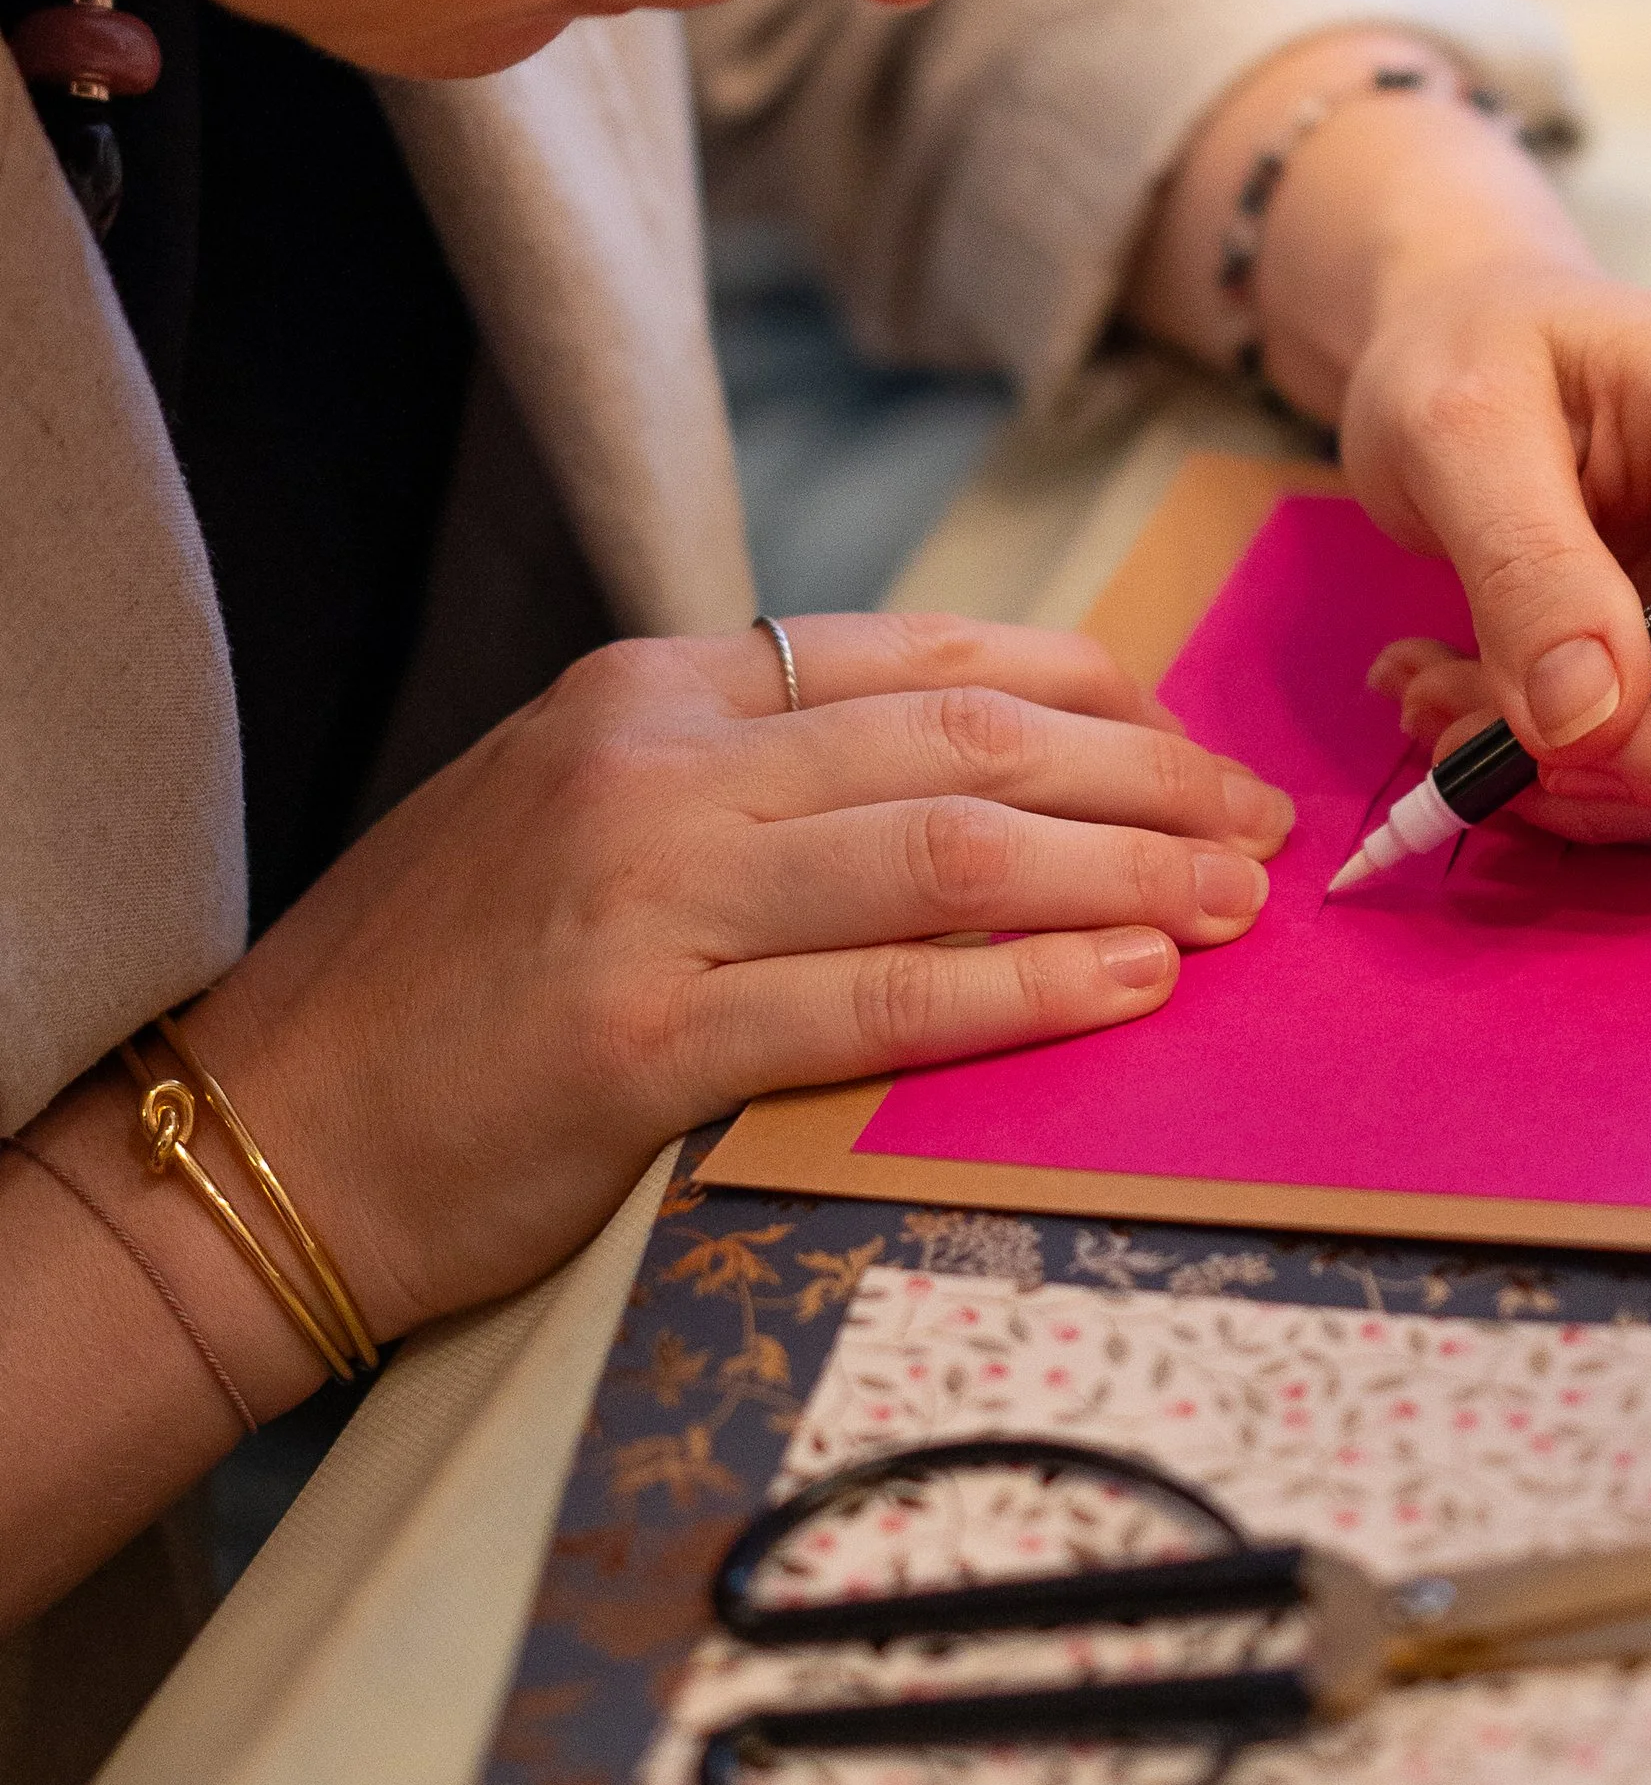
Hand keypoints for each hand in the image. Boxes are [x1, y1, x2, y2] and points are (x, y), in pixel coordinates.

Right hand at [179, 612, 1293, 1346]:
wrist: (260, 1129)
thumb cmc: (438, 983)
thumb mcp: (581, 807)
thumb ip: (749, 775)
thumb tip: (956, 776)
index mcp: (657, 688)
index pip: (928, 654)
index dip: (1091, 691)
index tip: (1187, 739)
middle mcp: (663, 763)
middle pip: (972, 741)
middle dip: (1147, 777)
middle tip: (1256, 825)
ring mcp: (651, 894)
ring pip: (954, 854)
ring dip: (1125, 874)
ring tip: (1232, 906)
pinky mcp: (645, 1039)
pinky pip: (885, 1001)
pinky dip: (1027, 988)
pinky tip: (1126, 986)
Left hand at [1134, 41, 1650, 853]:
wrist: (1473, 335)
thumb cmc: (1468, 346)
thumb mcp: (1456, 429)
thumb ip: (1525, 567)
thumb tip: (1587, 726)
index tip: (1540, 759)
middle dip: (1617, 772)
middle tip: (1444, 732)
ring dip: (1585, 783)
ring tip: (1440, 702)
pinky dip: (1590, 773)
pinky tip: (1481, 704)